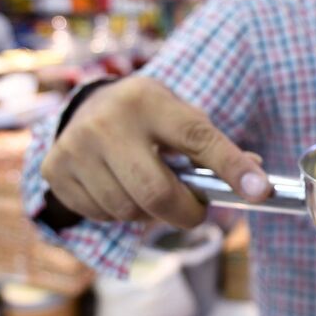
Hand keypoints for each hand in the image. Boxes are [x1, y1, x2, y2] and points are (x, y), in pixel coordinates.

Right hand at [41, 76, 271, 228]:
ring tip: (146, 187)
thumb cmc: (148, 117)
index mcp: (149, 100)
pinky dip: (117, 213)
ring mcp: (77, 146)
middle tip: (194, 211)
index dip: (231, 168)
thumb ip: (214, 148)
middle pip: (156, 193)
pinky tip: (116, 187)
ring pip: (127, 210)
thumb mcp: (180, 117)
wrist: (88, 105)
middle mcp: (108, 121)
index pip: (198, 137)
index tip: (260, 192)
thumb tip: (256, 182)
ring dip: (147, 213)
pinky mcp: (56, 169)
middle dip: (185, 212)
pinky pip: (100, 215)